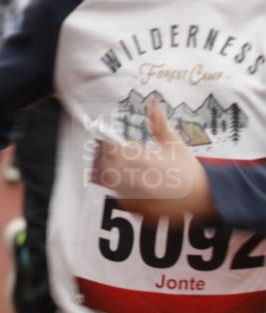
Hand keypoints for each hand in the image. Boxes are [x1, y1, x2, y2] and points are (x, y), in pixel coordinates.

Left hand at [93, 99, 212, 221]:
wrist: (205, 198)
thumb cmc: (189, 169)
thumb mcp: (174, 142)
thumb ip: (159, 122)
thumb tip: (153, 101)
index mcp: (146, 161)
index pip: (113, 151)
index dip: (110, 144)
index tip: (113, 141)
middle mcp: (140, 181)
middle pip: (107, 167)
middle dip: (108, 159)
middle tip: (117, 155)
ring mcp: (139, 198)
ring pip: (111, 184)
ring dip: (113, 174)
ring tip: (125, 168)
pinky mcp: (140, 211)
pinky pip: (120, 199)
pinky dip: (120, 190)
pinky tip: (131, 183)